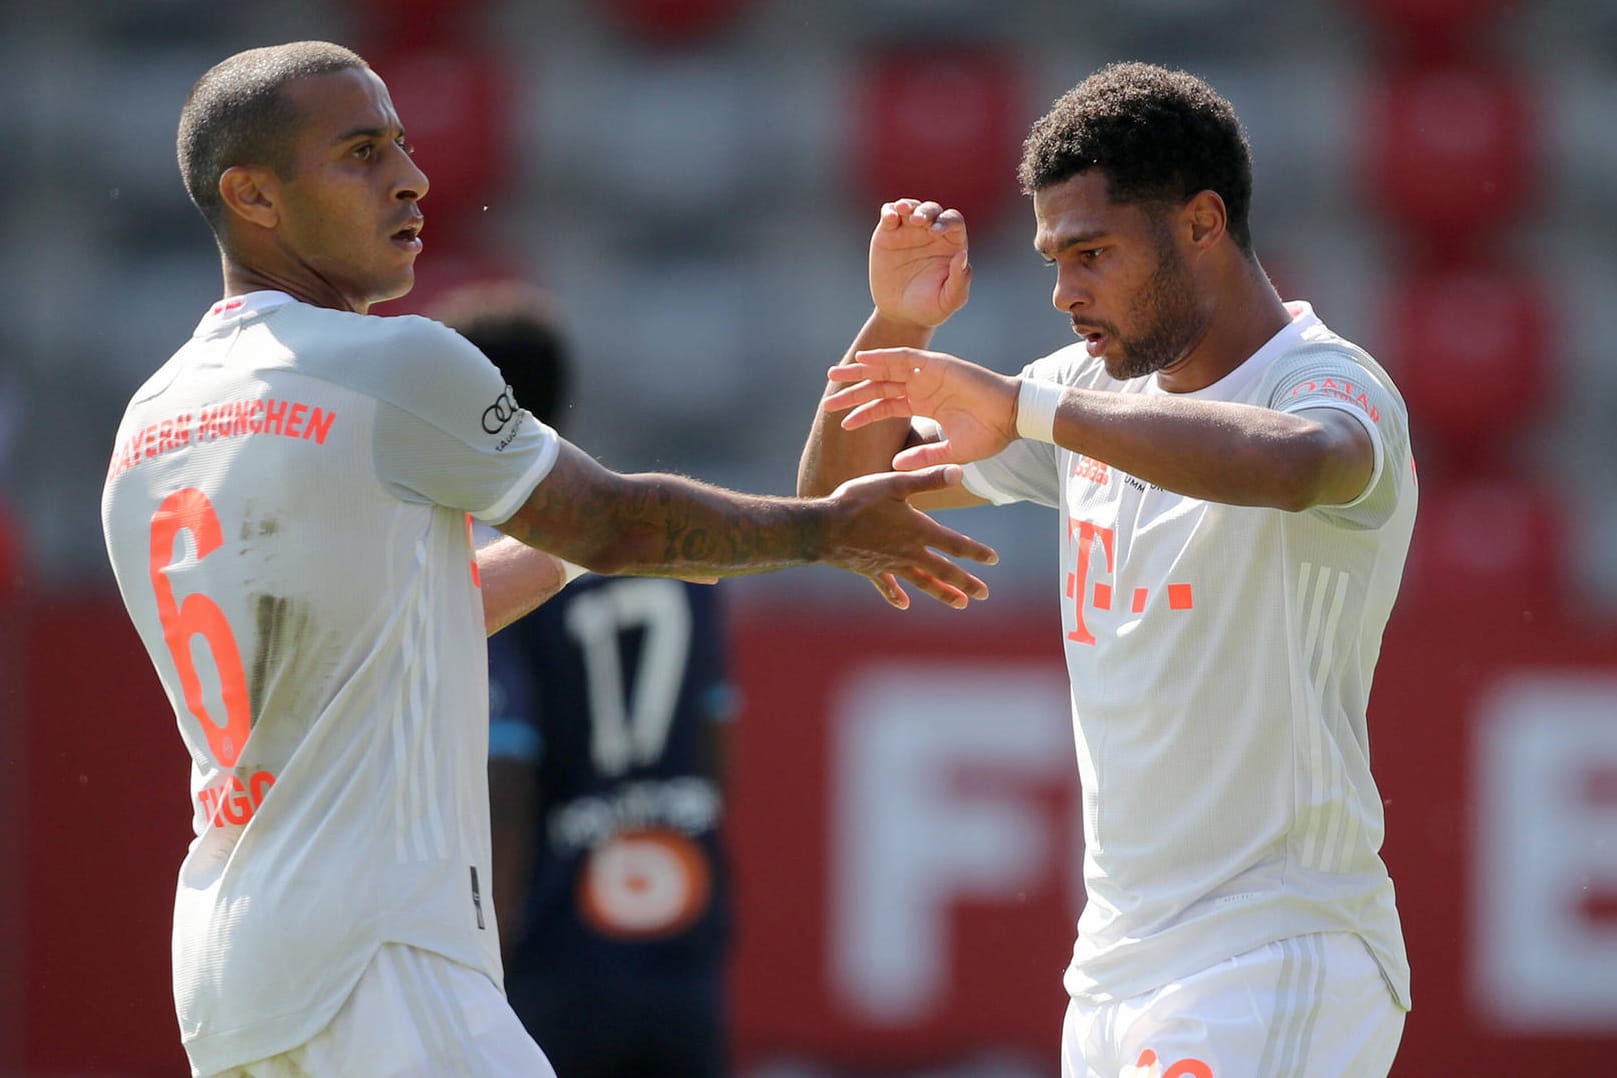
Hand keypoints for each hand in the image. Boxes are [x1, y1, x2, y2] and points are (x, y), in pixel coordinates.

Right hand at [821, 464, 996, 609]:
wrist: (824, 528)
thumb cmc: (859, 501)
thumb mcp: (895, 483)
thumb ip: (928, 480)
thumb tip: (960, 471)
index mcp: (918, 530)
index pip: (954, 544)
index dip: (975, 551)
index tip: (992, 559)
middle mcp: (908, 552)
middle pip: (943, 570)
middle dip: (965, 582)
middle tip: (984, 593)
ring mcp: (890, 564)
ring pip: (922, 582)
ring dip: (942, 593)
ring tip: (960, 604)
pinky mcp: (870, 570)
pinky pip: (887, 586)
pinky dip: (896, 594)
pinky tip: (904, 604)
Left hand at [823, 347, 1019, 469]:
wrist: (1012, 418)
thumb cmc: (988, 434)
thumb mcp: (950, 452)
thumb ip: (922, 457)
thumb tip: (894, 464)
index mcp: (923, 404)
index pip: (885, 406)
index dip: (864, 414)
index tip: (843, 423)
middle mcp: (922, 386)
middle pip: (879, 386)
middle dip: (853, 391)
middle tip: (828, 398)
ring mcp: (928, 373)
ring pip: (886, 369)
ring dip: (860, 371)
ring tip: (836, 374)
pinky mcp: (937, 364)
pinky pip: (905, 357)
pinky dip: (884, 357)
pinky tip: (864, 360)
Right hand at [869, 199, 970, 328]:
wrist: (900, 314)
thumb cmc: (929, 307)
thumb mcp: (947, 301)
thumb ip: (959, 281)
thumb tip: (962, 255)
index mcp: (951, 244)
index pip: (953, 222)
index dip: (947, 222)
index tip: (936, 232)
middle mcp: (931, 232)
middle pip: (933, 210)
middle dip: (927, 212)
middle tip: (919, 221)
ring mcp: (908, 230)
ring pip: (911, 207)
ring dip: (908, 205)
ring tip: (903, 211)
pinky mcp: (888, 233)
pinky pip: (889, 214)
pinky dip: (889, 211)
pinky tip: (890, 217)